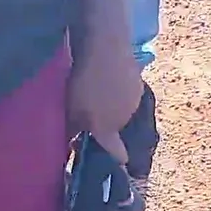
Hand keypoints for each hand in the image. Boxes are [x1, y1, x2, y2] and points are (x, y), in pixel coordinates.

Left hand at [68, 31, 142, 163]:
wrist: (106, 48)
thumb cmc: (85, 82)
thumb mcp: (71, 110)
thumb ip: (73, 129)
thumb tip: (73, 142)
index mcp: (107, 129)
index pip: (116, 152)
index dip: (117, 158)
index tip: (121, 163)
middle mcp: (124, 119)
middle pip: (115, 128)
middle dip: (104, 125)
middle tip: (88, 112)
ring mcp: (134, 101)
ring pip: (121, 110)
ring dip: (111, 106)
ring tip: (96, 91)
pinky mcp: (138, 83)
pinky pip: (125, 94)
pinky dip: (117, 90)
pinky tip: (106, 78)